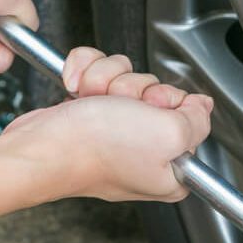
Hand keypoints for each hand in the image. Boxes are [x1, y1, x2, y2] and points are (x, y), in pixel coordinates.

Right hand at [0, 48, 212, 201]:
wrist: (40, 148)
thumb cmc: (96, 150)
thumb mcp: (170, 135)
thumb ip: (197, 119)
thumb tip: (201, 106)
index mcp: (171, 168)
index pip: (190, 116)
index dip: (172, 104)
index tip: (155, 109)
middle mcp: (144, 151)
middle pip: (157, 92)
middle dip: (135, 88)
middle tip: (121, 107)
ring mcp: (114, 132)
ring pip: (126, 78)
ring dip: (106, 80)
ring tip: (93, 101)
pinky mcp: (88, 114)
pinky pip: (98, 73)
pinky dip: (85, 73)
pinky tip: (76, 91)